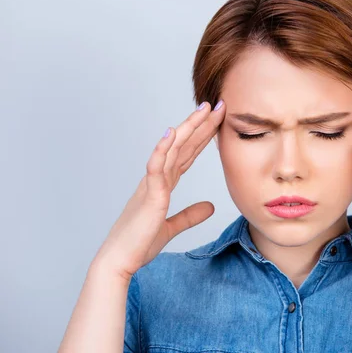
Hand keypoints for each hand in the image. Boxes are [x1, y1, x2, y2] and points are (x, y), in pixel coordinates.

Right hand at [92, 100, 226, 281]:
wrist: (120, 261)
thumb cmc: (139, 243)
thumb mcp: (172, 227)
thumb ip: (191, 215)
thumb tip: (211, 207)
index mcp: (162, 184)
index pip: (187, 155)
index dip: (202, 137)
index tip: (216, 120)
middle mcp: (157, 179)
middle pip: (182, 146)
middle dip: (200, 125)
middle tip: (216, 105)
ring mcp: (152, 184)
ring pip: (172, 150)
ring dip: (187, 128)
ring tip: (202, 110)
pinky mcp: (149, 195)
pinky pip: (156, 167)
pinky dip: (163, 149)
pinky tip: (171, 133)